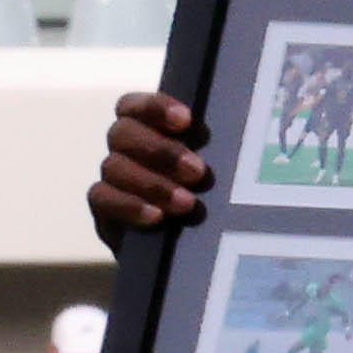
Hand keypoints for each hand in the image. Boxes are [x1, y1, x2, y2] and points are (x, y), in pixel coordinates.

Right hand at [91, 89, 210, 242]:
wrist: (194, 247)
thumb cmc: (213, 195)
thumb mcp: (218, 169)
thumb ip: (217, 150)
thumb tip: (248, 132)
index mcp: (146, 126)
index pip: (135, 106)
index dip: (155, 108)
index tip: (186, 120)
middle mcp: (124, 148)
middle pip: (124, 134)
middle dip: (161, 151)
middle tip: (198, 171)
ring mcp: (112, 178)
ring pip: (114, 167)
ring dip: (153, 184)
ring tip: (187, 202)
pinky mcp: (105, 211)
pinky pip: (104, 200)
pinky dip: (130, 206)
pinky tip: (157, 217)